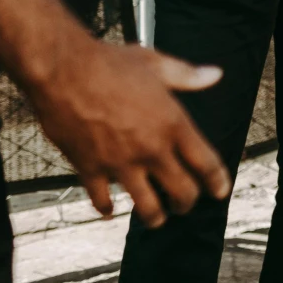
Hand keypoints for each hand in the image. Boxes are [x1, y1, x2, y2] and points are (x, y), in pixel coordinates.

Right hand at [21, 38, 230, 226]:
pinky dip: (106, 209)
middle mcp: (151, 149)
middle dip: (186, 204)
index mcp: (173, 123)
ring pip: (146, 206)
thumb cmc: (109, 63)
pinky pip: (101, 200)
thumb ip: (187, 75)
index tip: (219, 192)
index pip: (206, 163)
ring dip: (154, 217)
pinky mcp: (89, 169)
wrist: (63, 70)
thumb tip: (214, 74)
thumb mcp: (155, 64)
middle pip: (182, 191)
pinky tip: (109, 212)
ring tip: (156, 218)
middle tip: (184, 205)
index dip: (217, 182)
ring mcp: (120, 163)